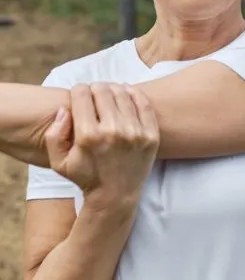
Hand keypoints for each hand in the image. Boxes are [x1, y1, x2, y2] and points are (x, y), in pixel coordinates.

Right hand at [43, 83, 159, 208]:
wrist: (116, 196)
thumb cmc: (85, 176)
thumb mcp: (58, 162)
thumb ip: (54, 134)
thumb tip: (64, 109)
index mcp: (88, 136)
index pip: (82, 95)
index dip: (78, 90)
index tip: (79, 94)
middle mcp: (113, 132)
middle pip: (103, 91)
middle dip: (95, 88)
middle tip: (94, 93)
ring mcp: (135, 133)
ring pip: (124, 94)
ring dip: (114, 89)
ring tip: (109, 93)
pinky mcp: (151, 135)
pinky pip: (145, 105)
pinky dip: (135, 94)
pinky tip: (127, 93)